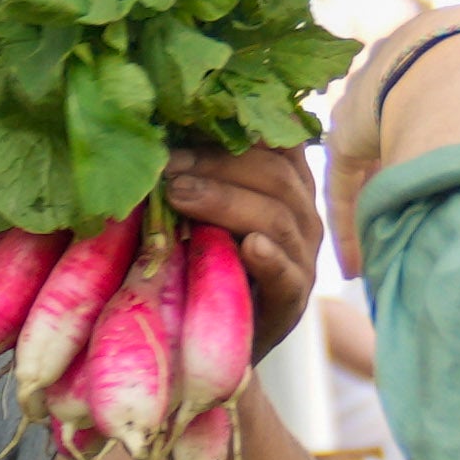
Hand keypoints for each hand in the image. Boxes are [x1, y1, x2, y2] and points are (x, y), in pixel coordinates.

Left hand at [162, 141, 324, 354]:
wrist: (217, 339)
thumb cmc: (207, 262)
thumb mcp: (204, 211)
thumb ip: (198, 174)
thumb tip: (157, 131)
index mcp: (286, 185)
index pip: (278, 142)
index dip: (236, 129)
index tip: (186, 120)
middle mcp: (302, 215)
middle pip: (275, 174)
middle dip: (218, 164)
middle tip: (167, 167)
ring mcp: (302, 258)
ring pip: (278, 216)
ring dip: (226, 201)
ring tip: (179, 195)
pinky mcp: (292, 300)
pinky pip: (288, 274)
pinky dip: (270, 257)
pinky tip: (249, 246)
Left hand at [329, 6, 459, 275]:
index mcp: (447, 66)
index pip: (439, 111)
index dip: (443, 148)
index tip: (446, 180)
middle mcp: (401, 77)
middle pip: (397, 134)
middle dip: (400, 176)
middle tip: (406, 223)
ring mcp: (367, 100)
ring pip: (366, 163)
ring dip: (372, 208)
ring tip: (376, 263)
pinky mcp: (348, 129)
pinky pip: (343, 181)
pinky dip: (351, 222)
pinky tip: (353, 265)